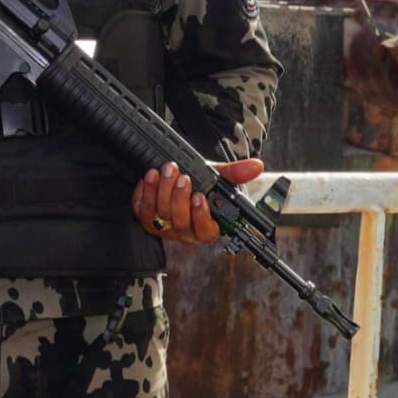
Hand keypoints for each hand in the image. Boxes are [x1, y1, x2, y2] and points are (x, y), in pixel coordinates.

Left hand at [133, 157, 263, 245]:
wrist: (177, 178)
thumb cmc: (200, 184)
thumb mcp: (217, 177)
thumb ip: (235, 173)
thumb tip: (256, 166)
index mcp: (205, 227)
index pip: (206, 231)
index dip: (201, 216)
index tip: (199, 197)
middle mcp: (184, 232)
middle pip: (180, 222)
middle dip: (179, 197)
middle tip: (182, 177)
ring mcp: (163, 227)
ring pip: (160, 215)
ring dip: (161, 191)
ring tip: (166, 171)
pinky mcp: (145, 218)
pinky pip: (141, 209)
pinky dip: (145, 192)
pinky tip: (149, 177)